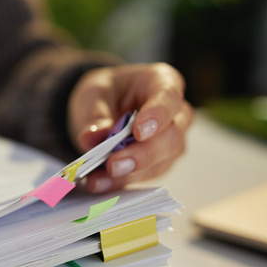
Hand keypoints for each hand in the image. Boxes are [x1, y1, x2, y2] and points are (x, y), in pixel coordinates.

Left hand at [67, 63, 193, 192]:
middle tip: (114, 164)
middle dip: (142, 154)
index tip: (139, 132)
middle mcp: (175, 114)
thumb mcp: (94, 95)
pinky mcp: (157, 164)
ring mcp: (170, 141)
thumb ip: (95, 115)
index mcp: (162, 82)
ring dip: (128, 174)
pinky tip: (99, 184)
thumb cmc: (106, 93)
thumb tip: (91, 137)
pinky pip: (143, 176)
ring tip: (98, 179)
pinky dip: (119, 182)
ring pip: (160, 162)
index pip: (169, 98)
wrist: (102, 106)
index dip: (158, 115)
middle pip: (170, 137)